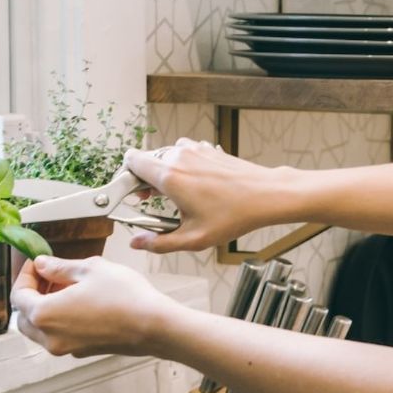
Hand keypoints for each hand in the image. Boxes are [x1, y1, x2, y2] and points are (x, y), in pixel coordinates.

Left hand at [11, 255, 178, 357]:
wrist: (154, 326)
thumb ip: (59, 267)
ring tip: (65, 285)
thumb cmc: (125, 297)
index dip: (25, 275)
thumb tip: (42, 265)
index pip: (19, 295)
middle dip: (32, 293)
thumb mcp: (89, 269)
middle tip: (48, 274)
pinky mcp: (82, 351)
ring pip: (40, 329)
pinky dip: (59, 318)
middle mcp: (51, 337)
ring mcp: (66, 348)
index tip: (37, 263)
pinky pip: (58, 335)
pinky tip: (77, 300)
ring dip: (45, 307)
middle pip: (25, 317)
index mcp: (45, 315)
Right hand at [125, 138, 294, 252]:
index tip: (132, 193)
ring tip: (173, 194)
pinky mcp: (207, 149)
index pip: (132, 160)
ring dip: (164, 172)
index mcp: (169, 176)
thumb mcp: (193, 238)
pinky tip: (193, 186)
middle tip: (152, 201)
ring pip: (165, 156)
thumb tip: (137, 243)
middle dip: (144, 179)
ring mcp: (194, 149)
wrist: (266, 195)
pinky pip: (183, 153)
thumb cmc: (233, 215)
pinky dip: (181, 166)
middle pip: (147, 160)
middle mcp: (178, 156)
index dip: (126, 176)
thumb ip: (159, 243)